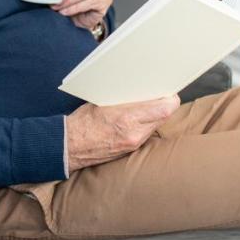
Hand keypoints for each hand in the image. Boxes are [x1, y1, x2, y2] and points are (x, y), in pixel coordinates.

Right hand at [65, 95, 179, 171]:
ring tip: (148, 105)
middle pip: (163, 116)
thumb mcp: (102, 101)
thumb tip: (142, 89)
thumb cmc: (82, 122)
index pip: (164, 108)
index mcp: (127, 118)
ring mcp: (133, 144)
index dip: (170, 98)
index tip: (168, 91)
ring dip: (155, 115)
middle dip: (164, 105)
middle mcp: (134, 133)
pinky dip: (146, 124)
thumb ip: (126, 98)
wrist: (69, 147)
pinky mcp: (131, 150)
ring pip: (156, 125)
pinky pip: (146, 134)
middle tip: (160, 95)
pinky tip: (138, 118)